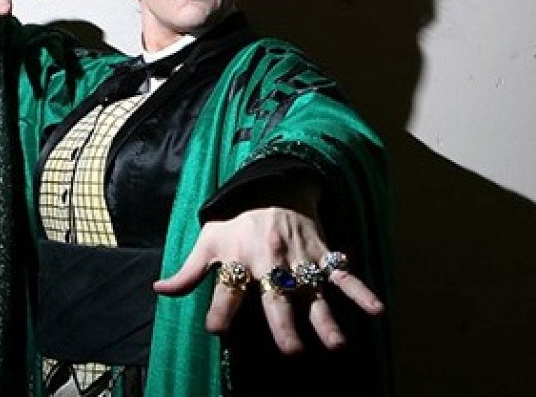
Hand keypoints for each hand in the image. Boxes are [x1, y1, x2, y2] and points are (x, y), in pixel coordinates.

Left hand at [153, 205, 383, 353]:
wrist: (271, 184)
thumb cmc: (236, 218)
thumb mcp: (207, 240)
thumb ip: (188, 272)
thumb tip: (159, 291)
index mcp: (239, 260)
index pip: (226, 291)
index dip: (219, 311)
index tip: (216, 330)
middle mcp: (269, 262)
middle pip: (276, 297)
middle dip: (284, 323)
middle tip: (292, 350)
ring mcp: (298, 259)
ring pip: (313, 292)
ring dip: (326, 316)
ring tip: (336, 343)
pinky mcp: (321, 253)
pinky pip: (342, 274)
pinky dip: (361, 290)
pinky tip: (377, 309)